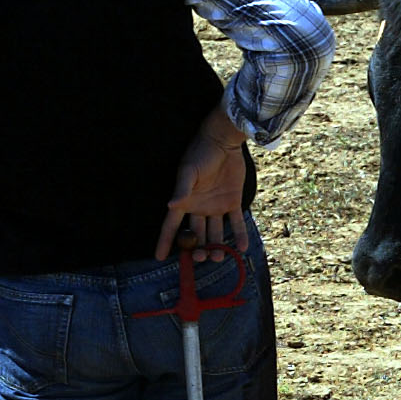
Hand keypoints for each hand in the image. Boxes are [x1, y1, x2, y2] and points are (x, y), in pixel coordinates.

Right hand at [156, 106, 250, 261]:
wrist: (223, 142)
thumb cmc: (200, 154)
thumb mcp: (188, 172)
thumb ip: (182, 190)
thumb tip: (170, 206)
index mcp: (184, 202)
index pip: (171, 226)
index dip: (165, 241)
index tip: (158, 257)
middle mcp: (199, 208)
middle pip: (196, 235)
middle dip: (198, 249)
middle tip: (203, 257)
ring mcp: (216, 207)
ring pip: (215, 233)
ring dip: (217, 247)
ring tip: (220, 256)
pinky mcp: (233, 202)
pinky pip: (236, 223)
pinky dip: (239, 235)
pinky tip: (242, 247)